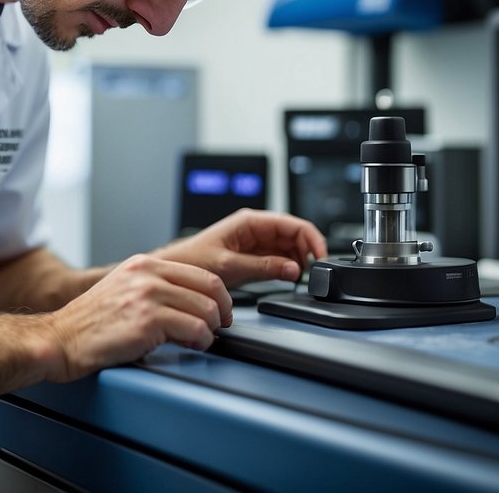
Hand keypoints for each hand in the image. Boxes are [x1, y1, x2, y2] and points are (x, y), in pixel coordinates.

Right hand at [40, 254, 231, 382]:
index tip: (220, 310)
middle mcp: (147, 275)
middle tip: (218, 327)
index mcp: (143, 264)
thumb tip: (189, 298)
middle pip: (211, 288)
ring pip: (207, 309)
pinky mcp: (147, 321)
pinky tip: (190, 346)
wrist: (60, 339)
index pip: (201, 272)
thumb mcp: (123, 287)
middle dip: (222, 312)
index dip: (219, 295)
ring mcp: (147, 296)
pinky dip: (201, 342)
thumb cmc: (89, 322)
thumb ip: (154, 285)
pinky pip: (196, 330)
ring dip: (211, 330)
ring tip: (199, 340)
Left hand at [152, 209, 326, 287]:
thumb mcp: (229, 265)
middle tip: (315, 272)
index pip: (291, 223)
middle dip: (307, 250)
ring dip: (300, 260)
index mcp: (249, 221)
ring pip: (289, 247)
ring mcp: (255, 242)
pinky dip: (289, 267)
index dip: (311, 238)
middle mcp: (255, 229)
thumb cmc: (192, 261)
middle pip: (294, 234)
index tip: (320, 256)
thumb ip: (263, 267)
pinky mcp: (253, 256)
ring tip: (303, 276)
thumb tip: (293, 268)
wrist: (177, 273)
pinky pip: (279, 258)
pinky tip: (291, 277)